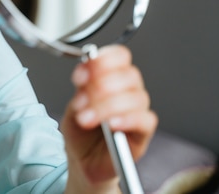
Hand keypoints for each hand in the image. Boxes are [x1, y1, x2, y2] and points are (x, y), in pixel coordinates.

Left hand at [60, 45, 156, 188]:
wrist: (83, 161)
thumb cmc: (81, 131)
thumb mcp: (73, 108)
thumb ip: (81, 90)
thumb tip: (85, 73)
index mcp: (111, 77)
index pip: (120, 56)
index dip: (104, 59)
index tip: (84, 71)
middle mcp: (128, 90)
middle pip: (129, 75)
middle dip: (101, 86)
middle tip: (81, 102)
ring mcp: (137, 110)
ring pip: (135, 98)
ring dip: (107, 106)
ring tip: (86, 119)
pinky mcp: (143, 132)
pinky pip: (145, 120)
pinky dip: (127, 119)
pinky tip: (112, 124)